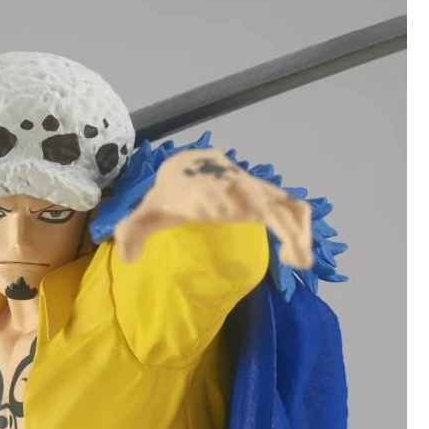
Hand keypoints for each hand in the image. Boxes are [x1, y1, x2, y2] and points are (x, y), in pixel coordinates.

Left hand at [113, 149, 313, 268]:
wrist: (189, 166)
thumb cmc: (170, 194)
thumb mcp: (148, 212)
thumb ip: (132, 232)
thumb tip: (127, 260)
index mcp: (205, 191)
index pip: (222, 194)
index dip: (236, 203)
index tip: (251, 216)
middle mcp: (234, 188)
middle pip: (266, 200)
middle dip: (284, 225)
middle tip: (294, 259)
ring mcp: (254, 190)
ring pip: (288, 204)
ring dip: (299, 231)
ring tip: (298, 262)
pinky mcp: (266, 197)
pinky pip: (292, 209)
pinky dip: (300, 229)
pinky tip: (295, 257)